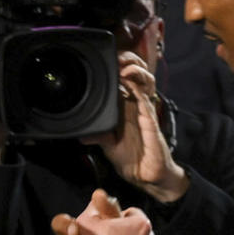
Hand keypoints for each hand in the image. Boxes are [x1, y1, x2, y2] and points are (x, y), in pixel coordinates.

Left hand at [88, 54, 188, 202]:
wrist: (146, 177)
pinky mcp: (152, 127)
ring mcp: (147, 115)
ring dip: (138, 74)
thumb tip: (81, 134)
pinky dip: (141, 96)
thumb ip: (98, 136)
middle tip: (120, 57)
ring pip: (147, 86)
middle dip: (132, 63)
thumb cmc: (132, 158)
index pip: (127, 80)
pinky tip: (133, 89)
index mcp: (129, 109)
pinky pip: (148, 108)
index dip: (121, 67)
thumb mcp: (109, 145)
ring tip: (126, 68)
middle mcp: (138, 108)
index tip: (111, 59)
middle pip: (140, 76)